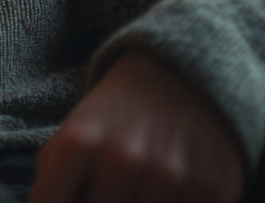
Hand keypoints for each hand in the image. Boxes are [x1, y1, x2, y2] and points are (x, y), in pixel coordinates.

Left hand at [29, 52, 243, 202]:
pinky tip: (170, 195)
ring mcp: (171, 175)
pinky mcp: (214, 187)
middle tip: (111, 192)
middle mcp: (123, 158)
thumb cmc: (114, 117)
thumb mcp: (71, 135)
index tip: (71, 199)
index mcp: (78, 143)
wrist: (178, 75)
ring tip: (136, 191)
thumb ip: (50, 179)